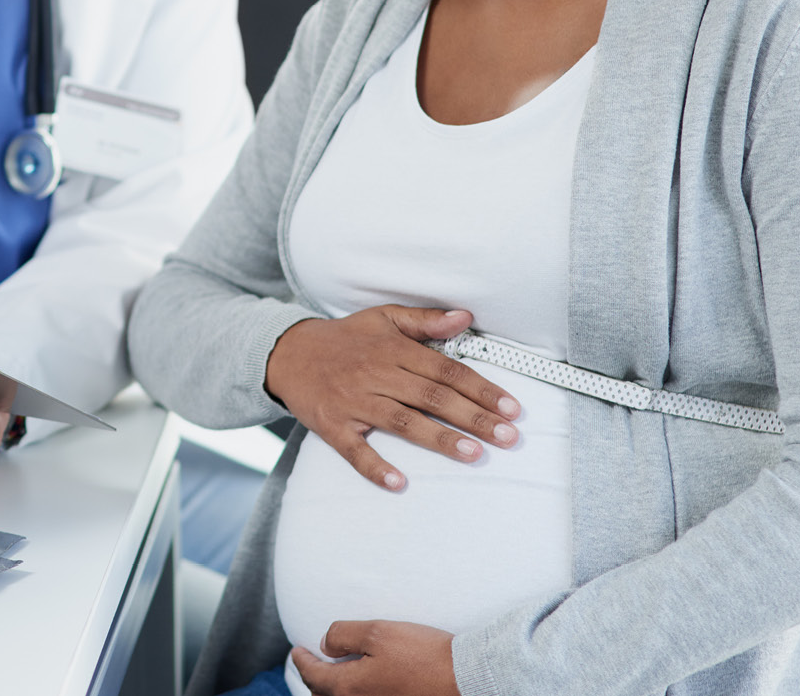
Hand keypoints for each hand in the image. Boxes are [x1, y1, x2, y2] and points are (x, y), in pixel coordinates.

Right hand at [264, 306, 520, 489]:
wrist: (287, 354)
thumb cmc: (344, 339)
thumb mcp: (383, 319)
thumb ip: (424, 320)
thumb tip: (465, 316)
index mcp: (393, 349)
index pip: (445, 369)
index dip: (480, 388)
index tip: (511, 407)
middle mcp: (376, 374)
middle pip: (431, 396)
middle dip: (473, 417)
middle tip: (509, 436)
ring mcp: (354, 401)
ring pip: (402, 421)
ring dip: (439, 439)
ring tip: (474, 454)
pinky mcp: (332, 425)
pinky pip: (354, 450)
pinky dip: (375, 467)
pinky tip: (399, 483)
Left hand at [293, 621, 458, 695]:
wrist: (464, 679)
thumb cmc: (422, 654)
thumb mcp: (377, 632)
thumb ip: (343, 636)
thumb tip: (325, 644)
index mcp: (349, 688)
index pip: (313, 676)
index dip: (302, 661)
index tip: (296, 651)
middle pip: (325, 695)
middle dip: (314, 679)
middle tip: (310, 663)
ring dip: (332, 689)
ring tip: (332, 673)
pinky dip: (353, 693)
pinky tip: (360, 683)